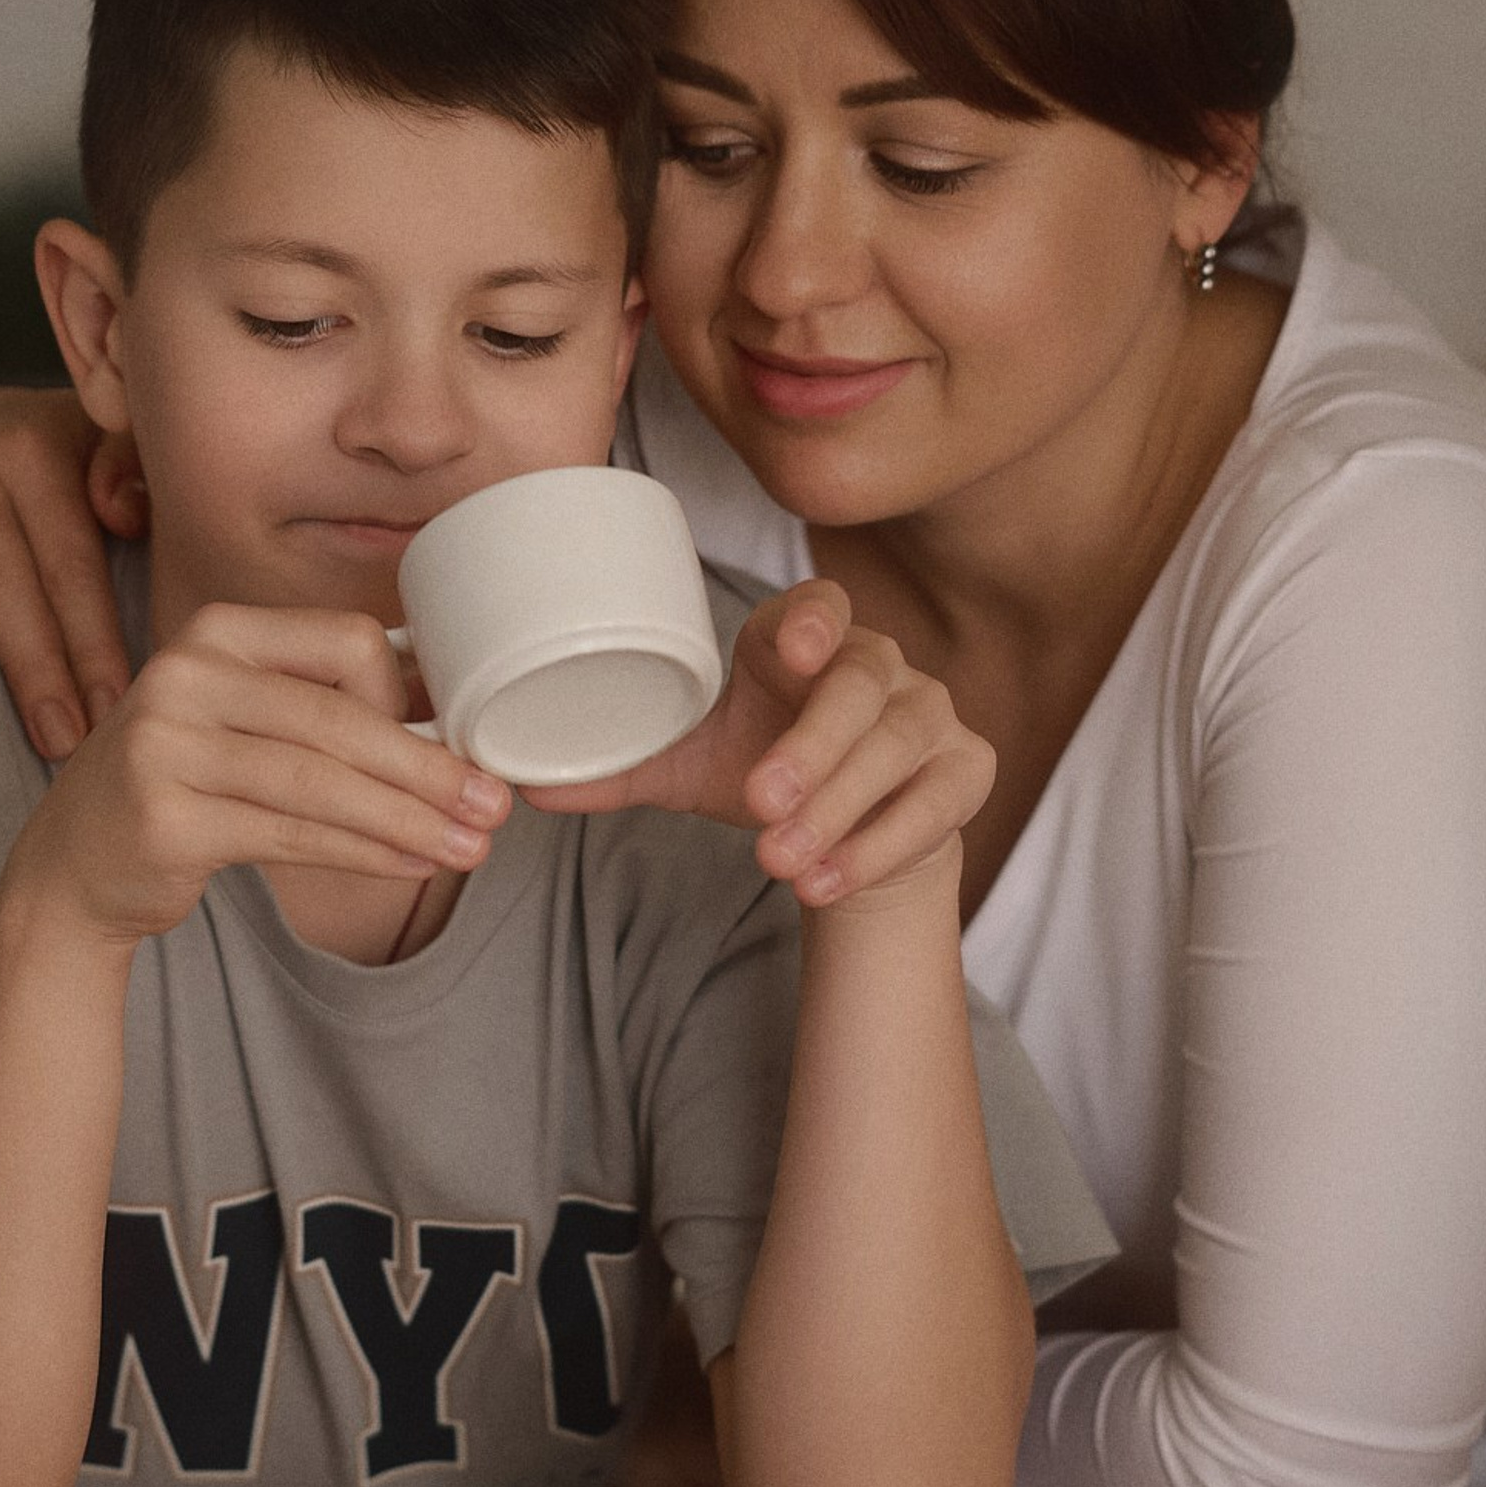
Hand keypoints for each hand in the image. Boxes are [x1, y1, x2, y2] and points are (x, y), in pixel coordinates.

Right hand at [0, 389, 146, 762]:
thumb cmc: (75, 469)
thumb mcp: (115, 452)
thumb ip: (131, 471)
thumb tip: (121, 513)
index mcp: (38, 449)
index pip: (70, 563)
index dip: (94, 642)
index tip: (113, 710)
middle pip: (2, 576)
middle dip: (34, 667)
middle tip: (59, 740)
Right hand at [4, 604, 511, 944]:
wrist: (75, 863)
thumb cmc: (185, 786)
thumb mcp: (240, 719)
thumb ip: (321, 705)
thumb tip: (450, 722)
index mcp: (217, 633)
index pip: (346, 643)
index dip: (410, 697)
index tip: (454, 745)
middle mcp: (184, 675)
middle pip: (339, 719)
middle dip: (429, 769)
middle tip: (494, 805)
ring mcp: (165, 746)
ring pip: (321, 784)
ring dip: (408, 821)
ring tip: (468, 847)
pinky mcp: (164, 819)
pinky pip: (290, 835)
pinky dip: (362, 853)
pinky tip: (411, 864)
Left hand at [525, 580, 994, 907]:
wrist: (850, 837)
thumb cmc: (767, 774)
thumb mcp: (691, 768)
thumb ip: (619, 768)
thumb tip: (519, 784)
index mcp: (807, 638)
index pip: (822, 606)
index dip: (813, 620)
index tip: (791, 650)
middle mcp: (880, 667)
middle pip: (860, 691)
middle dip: (814, 751)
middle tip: (762, 805)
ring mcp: (930, 717)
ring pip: (897, 753)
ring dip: (838, 812)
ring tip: (781, 863)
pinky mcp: (966, 772)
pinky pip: (932, 807)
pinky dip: (877, 849)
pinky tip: (825, 881)